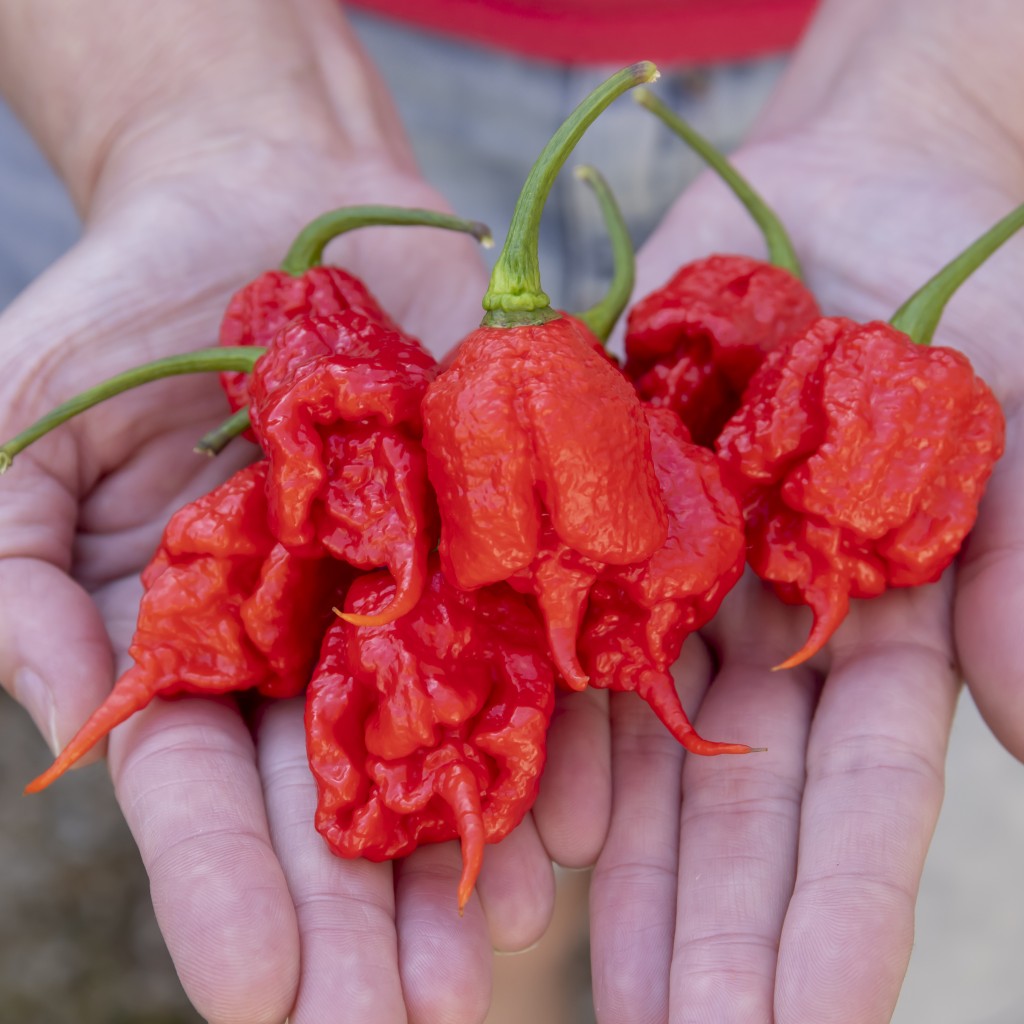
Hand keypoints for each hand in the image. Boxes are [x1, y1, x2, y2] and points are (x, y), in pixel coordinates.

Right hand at [0, 55, 614, 1023]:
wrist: (261, 194)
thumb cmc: (125, 310)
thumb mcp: (25, 439)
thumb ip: (25, 588)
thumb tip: (75, 726)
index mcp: (204, 643)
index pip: (207, 795)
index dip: (228, 893)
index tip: (261, 1000)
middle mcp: (318, 637)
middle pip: (339, 801)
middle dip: (365, 921)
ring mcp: (418, 585)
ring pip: (447, 743)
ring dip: (474, 850)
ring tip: (502, 956)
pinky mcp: (502, 521)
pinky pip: (538, 637)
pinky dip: (560, 728)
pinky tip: (582, 818)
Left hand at [588, 5, 1023, 1018]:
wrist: (861, 191)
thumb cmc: (982, 300)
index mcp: (879, 631)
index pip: (859, 804)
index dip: (839, 916)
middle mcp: (769, 631)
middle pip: (737, 809)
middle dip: (714, 934)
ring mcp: (682, 581)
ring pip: (644, 751)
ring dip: (624, 873)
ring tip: (586, 991)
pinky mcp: (608, 516)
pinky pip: (570, 639)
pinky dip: (554, 733)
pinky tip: (533, 833)